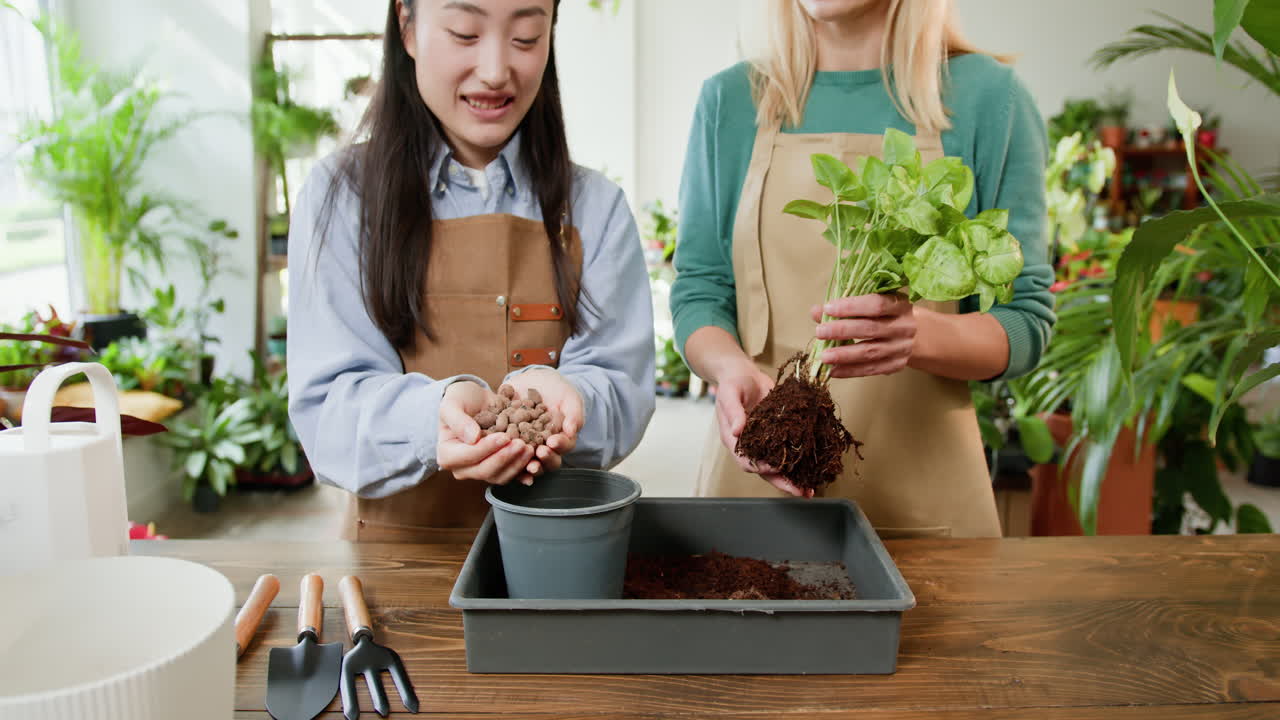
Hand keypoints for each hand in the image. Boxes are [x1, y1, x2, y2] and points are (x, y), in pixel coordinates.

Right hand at [437, 381, 535, 485]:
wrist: (477, 401)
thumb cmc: (461, 400)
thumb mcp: (452, 403)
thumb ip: (458, 419)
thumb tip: (473, 438)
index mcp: (448, 454)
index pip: (468, 456)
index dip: (487, 448)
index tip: (504, 436)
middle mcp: (463, 468)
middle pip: (485, 471)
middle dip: (505, 458)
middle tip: (522, 444)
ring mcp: (482, 470)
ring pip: (500, 476)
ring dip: (517, 464)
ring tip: (531, 448)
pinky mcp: (499, 469)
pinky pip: (512, 476)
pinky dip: (524, 471)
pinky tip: (535, 464)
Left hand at [507, 368, 583, 483]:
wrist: (537, 381)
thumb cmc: (559, 392)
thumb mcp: (570, 399)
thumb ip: (574, 415)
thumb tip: (572, 430)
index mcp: (560, 440)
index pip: (563, 447)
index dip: (559, 446)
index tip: (553, 441)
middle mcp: (543, 447)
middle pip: (546, 461)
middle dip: (543, 458)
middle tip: (539, 451)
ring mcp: (525, 446)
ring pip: (525, 461)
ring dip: (524, 462)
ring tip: (520, 454)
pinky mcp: (508, 440)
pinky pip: (505, 450)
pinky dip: (502, 452)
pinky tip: (499, 450)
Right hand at [714, 360, 812, 497]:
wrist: (743, 373)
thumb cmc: (732, 383)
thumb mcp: (729, 393)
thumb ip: (733, 411)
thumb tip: (737, 430)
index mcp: (734, 440)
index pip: (747, 461)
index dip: (761, 467)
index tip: (776, 469)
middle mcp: (750, 446)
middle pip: (765, 471)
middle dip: (783, 483)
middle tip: (802, 492)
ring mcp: (764, 442)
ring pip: (778, 465)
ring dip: (793, 478)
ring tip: (811, 488)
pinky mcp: (777, 435)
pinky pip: (787, 451)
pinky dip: (799, 461)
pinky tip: (813, 467)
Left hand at [811, 293, 916, 378]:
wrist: (921, 336)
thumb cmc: (890, 316)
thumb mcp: (875, 304)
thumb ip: (847, 307)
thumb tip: (816, 311)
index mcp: (899, 305)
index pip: (876, 304)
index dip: (851, 307)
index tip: (828, 308)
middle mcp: (903, 326)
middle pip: (870, 329)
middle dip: (842, 330)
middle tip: (820, 332)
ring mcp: (901, 348)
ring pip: (870, 352)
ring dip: (844, 355)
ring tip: (823, 356)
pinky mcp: (896, 365)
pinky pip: (871, 369)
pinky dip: (850, 371)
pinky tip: (833, 370)